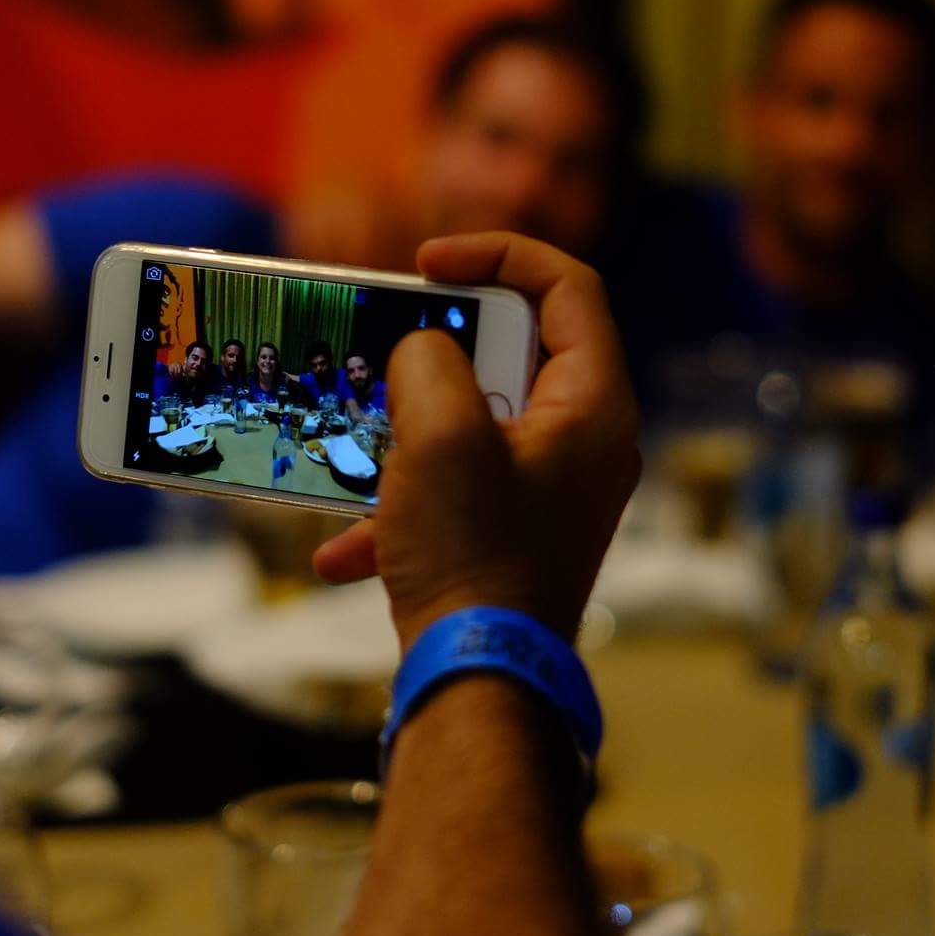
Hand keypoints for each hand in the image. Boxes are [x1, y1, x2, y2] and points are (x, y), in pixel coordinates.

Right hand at [314, 233, 641, 647]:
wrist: (479, 681)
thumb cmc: (471, 554)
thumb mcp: (439, 434)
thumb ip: (429, 363)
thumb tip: (423, 356)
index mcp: (594, 406)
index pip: (569, 287)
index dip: (500, 254)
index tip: (428, 262)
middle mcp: (586, 444)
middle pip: (517, 354)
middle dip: (437, 351)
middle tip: (386, 346)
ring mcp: (553, 494)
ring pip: (475, 427)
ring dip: (407, 432)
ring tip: (356, 444)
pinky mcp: (517, 537)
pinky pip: (457, 496)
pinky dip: (401, 509)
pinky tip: (340, 551)